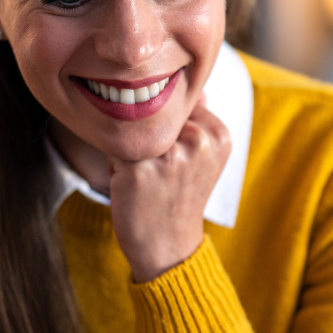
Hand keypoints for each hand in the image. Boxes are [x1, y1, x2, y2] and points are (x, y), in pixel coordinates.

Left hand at [108, 100, 231, 282]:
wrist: (167, 246)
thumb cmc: (178, 196)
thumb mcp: (201, 156)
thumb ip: (196, 119)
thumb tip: (189, 86)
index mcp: (218, 134)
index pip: (178, 103)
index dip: (167, 128)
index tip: (175, 157)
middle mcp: (198, 142)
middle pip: (154, 113)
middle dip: (147, 136)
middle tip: (158, 171)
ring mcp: (169, 156)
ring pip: (132, 129)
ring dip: (130, 149)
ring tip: (145, 177)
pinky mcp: (139, 170)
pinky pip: (113, 147)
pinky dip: (115, 164)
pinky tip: (132, 185)